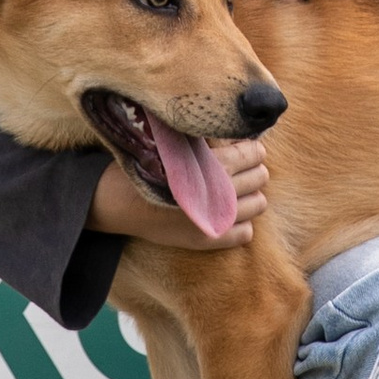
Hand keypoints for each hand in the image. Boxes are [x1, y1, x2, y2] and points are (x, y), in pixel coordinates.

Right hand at [92, 143, 270, 249]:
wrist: (119, 202)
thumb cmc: (147, 165)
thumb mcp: (179, 144)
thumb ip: (212, 143)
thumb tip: (244, 138)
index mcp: (212, 166)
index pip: (253, 153)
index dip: (252, 148)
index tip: (246, 148)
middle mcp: (217, 194)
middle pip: (259, 177)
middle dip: (253, 169)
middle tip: (239, 168)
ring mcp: (213, 221)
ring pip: (258, 204)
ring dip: (250, 195)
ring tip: (234, 190)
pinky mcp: (207, 241)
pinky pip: (245, 233)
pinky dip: (241, 223)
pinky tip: (226, 213)